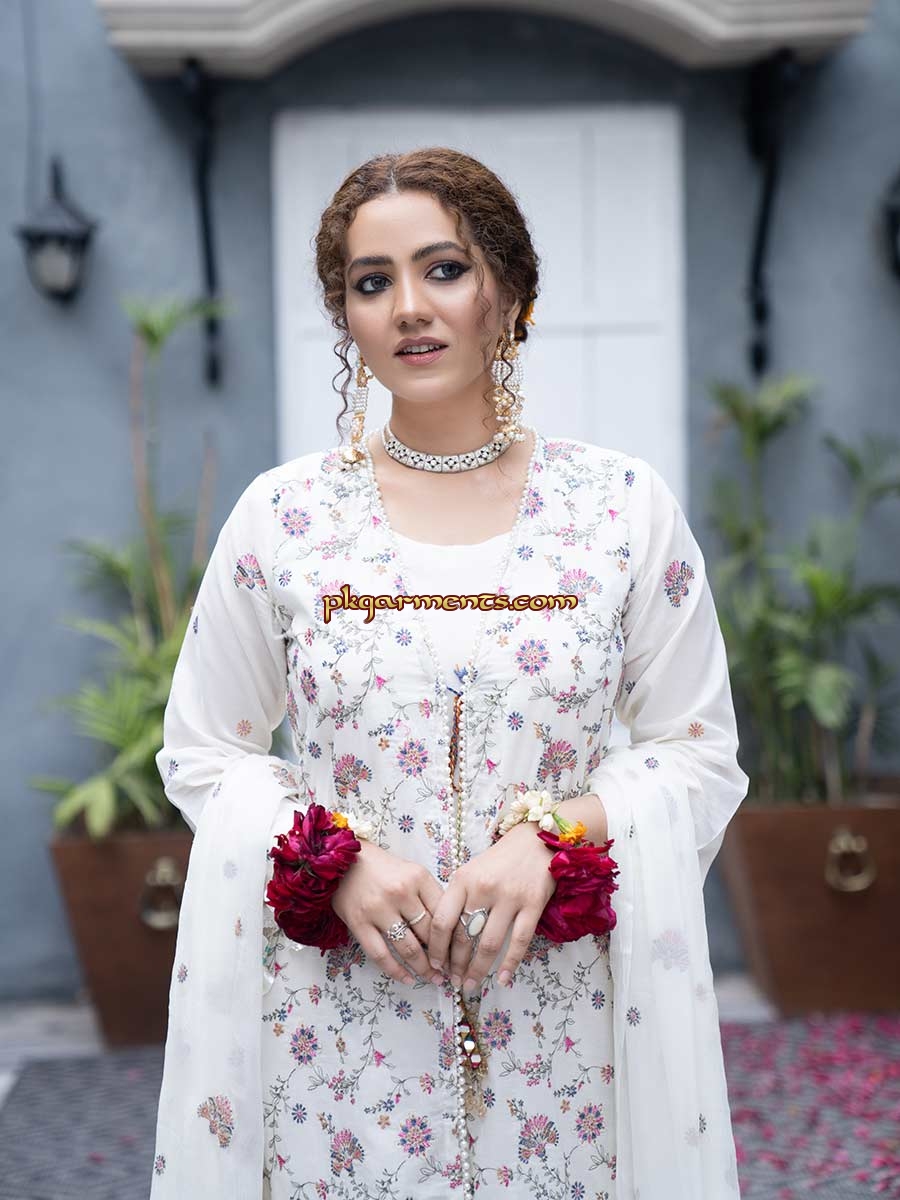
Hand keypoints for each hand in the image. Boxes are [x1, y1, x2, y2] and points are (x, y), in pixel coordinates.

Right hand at [330, 840, 445, 986]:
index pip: (444, 912)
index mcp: (418, 877)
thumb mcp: (412, 872)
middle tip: (449, 970)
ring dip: (423, 968)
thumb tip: (448, 929)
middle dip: (442, 956)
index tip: (458, 951)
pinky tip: (407, 979)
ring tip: (433, 979)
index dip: (454, 936)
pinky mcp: (359, 923)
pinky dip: (396, 971)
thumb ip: (428, 896)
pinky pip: (381, 955)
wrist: (343, 860)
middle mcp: (401, 892)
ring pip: (408, 947)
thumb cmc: (382, 868)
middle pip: (429, 932)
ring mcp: (379, 909)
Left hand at [426, 822, 557, 994]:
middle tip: (453, 982)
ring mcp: (509, 897)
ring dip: (478, 970)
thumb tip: (443, 937)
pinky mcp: (533, 904)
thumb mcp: (471, 871)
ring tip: (470, 985)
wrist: (535, 840)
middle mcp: (483, 888)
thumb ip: (458, 899)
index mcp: (463, 880)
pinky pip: (519, 941)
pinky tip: (502, 980)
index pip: (442, 920)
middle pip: (464, 937)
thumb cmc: (499, 860)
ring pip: (489, 944)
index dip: (436, 948)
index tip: (434, 964)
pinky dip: (510, 964)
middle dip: (456, 965)